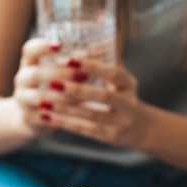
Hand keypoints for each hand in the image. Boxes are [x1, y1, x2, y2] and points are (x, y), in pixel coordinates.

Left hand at [13, 40, 144, 148]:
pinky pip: (85, 130)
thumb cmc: (122, 98)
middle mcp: (129, 103)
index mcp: (129, 84)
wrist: (141, 129)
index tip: (70, 59)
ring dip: (66, 108)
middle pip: (103, 96)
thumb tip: (75, 49)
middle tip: (53, 82)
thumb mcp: (120, 82)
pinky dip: (64, 123)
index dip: (94, 66)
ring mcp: (121, 122)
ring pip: (91, 115)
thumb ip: (102, 68)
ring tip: (44, 101)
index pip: (114, 73)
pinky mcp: (111, 137)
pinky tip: (48, 117)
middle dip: (78, 90)